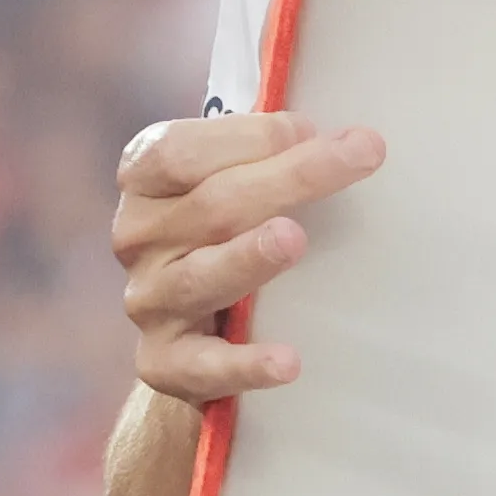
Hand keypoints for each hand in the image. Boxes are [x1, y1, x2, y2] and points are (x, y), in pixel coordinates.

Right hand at [112, 109, 384, 404]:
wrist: (190, 328)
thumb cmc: (223, 230)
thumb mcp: (229, 176)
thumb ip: (262, 150)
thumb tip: (331, 135)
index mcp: (144, 176)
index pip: (181, 152)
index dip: (247, 138)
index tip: (311, 129)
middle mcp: (136, 236)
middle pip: (211, 206)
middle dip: (290, 178)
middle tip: (359, 156)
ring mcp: (147, 300)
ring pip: (201, 277)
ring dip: (248, 258)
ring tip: (292, 239)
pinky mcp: (162, 362)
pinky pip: (202, 366)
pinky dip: (244, 364)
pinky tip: (288, 362)